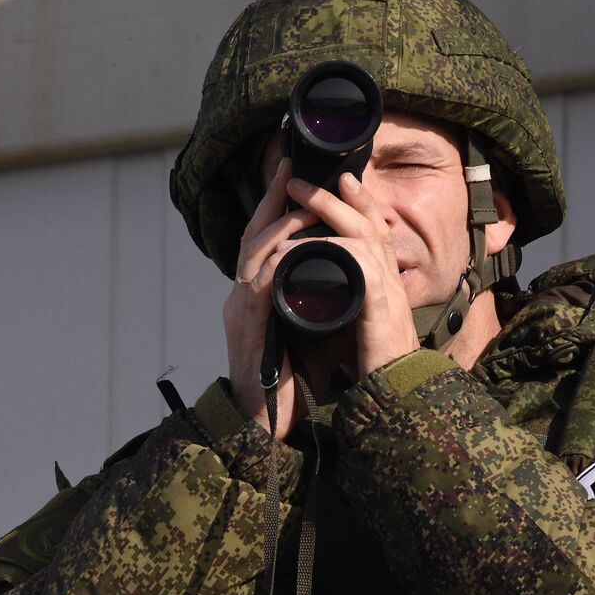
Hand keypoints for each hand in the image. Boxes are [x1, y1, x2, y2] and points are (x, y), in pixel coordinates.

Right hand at [223, 158, 321, 439]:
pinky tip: (293, 246)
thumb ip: (325, 299)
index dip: (277, 205)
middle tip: (290, 167)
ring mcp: (241, 311)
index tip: (294, 173)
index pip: (266, 239)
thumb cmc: (293, 382)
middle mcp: (243, 297)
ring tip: (296, 196)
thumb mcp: (314, 331)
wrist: (267, 427)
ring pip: (254, 252)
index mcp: (259, 295)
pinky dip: (277, 261)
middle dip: (271, 198)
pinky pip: (259, 285)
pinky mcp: (247, 329)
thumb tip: (352, 273)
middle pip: (254, 234)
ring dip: (277, 222)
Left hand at [283, 172, 419, 377]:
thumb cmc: (375, 367)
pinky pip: (358, 263)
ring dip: (330, 211)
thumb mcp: (360, 325)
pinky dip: (330, 249)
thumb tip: (327, 285)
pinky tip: (304, 246)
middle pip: (373, 224)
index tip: (343, 181)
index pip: (377, 234)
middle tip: (306, 179)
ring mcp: (388, 292)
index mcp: (386, 286)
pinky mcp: (380, 306)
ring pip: (365, 234)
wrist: (395, 398)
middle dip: (340, 197)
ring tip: (300, 198)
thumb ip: (351, 301)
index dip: (362, 204)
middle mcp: (392, 283)